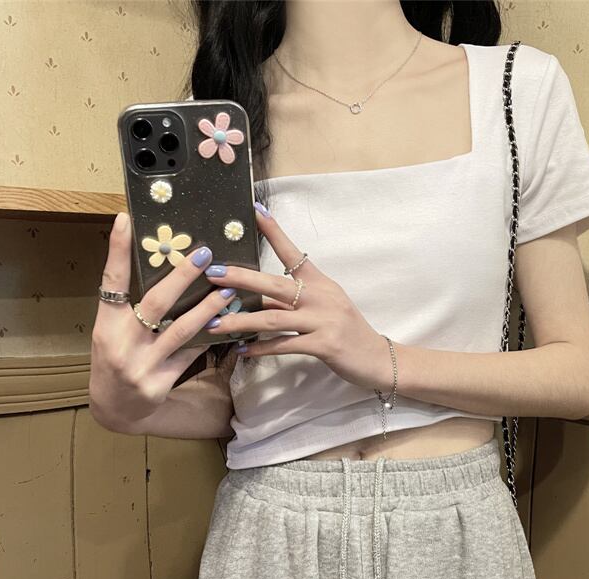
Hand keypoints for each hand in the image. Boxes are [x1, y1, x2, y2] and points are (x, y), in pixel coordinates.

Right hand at [89, 211, 241, 427]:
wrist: (115, 408)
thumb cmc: (116, 359)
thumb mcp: (111, 330)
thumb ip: (129, 305)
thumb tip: (158, 264)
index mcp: (106, 324)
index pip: (111, 281)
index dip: (118, 250)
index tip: (126, 220)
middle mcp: (121, 342)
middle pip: (155, 302)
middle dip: (182, 276)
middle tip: (205, 253)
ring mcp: (141, 364)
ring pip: (181, 330)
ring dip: (208, 308)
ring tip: (230, 289)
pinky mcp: (160, 382)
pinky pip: (191, 354)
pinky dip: (209, 338)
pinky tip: (229, 323)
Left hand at [203, 203, 393, 391]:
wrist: (376, 357)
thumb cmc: (347, 331)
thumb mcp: (322, 309)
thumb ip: (291, 302)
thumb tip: (256, 298)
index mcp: (320, 283)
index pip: (293, 253)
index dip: (274, 232)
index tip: (254, 211)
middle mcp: (321, 297)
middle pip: (275, 284)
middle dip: (241, 278)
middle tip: (212, 274)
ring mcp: (324, 320)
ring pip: (274, 318)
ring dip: (241, 321)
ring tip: (216, 324)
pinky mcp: (325, 345)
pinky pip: (285, 345)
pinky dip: (261, 347)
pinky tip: (242, 350)